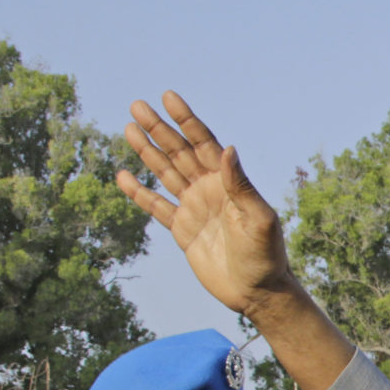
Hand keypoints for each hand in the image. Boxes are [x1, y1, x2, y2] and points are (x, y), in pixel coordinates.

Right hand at [119, 94, 301, 319]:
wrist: (257, 292)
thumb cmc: (266, 256)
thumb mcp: (258, 218)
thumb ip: (240, 185)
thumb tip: (227, 148)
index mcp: (227, 182)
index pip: (203, 144)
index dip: (186, 121)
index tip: (168, 97)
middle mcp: (209, 189)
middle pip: (179, 152)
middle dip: (159, 129)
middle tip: (137, 106)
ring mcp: (194, 208)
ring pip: (165, 173)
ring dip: (147, 152)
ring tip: (129, 129)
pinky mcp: (183, 230)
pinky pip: (157, 207)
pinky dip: (140, 193)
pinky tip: (123, 177)